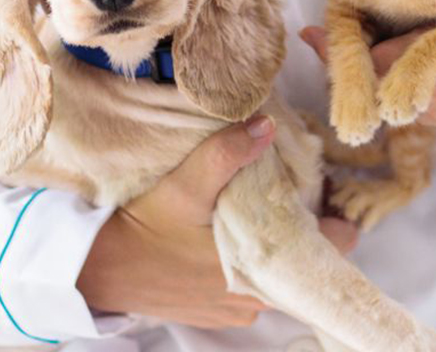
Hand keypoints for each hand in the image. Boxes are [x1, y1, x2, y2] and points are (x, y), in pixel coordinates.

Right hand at [76, 116, 357, 328]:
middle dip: (306, 221)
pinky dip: (253, 254)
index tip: (326, 186)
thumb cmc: (143, 229)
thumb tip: (267, 125)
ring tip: (263, 201)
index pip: (334, 247)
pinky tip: (234, 228)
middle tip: (291, 184)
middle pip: (308, 256)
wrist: (98, 270)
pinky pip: (254, 280)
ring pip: (281, 269)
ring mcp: (239, 308)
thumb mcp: (184, 186)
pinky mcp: (219, 310)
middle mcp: (259, 299)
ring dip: (278, 237)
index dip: (337, 214)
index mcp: (264, 270)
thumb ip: (226, 155)